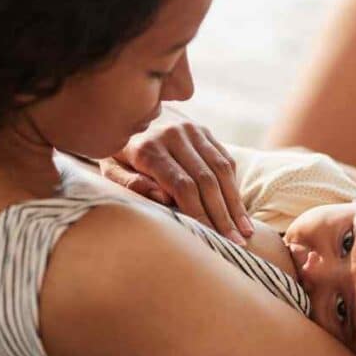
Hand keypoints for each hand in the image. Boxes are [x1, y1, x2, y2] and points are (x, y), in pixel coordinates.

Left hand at [100, 110, 253, 244]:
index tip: (210, 237)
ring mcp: (192, 130)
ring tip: (245, 231)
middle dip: (222, 215)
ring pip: (221, 170)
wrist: (127, 113)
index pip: (182, 185)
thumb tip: (162, 198)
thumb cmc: (118, 153)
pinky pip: (225, 160)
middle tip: (236, 243)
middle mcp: (173, 135)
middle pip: (206, 180)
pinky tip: (240, 211)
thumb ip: (129, 183)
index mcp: (148, 148)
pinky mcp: (204, 131)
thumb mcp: (110, 168)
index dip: (199, 213)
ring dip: (235, 203)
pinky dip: (234, 187)